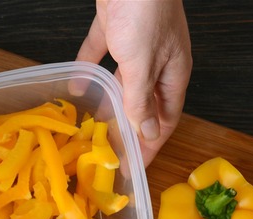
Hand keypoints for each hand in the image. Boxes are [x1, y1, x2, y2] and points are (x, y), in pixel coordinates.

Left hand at [77, 0, 191, 165]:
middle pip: (144, 105)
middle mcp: (158, 63)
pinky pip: (100, 55)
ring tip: (94, 127)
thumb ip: (141, 100)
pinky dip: (90, 71)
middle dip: (129, 129)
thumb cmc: (144, 12)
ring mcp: (136, 44)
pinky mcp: (114, 27)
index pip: (165, 120)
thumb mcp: (142, 64)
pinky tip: (78, 87)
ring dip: (110, 104)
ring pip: (123, 83)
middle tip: (110, 153)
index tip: (136, 169)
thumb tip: (148, 134)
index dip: (152, 146)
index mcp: (174, 74)